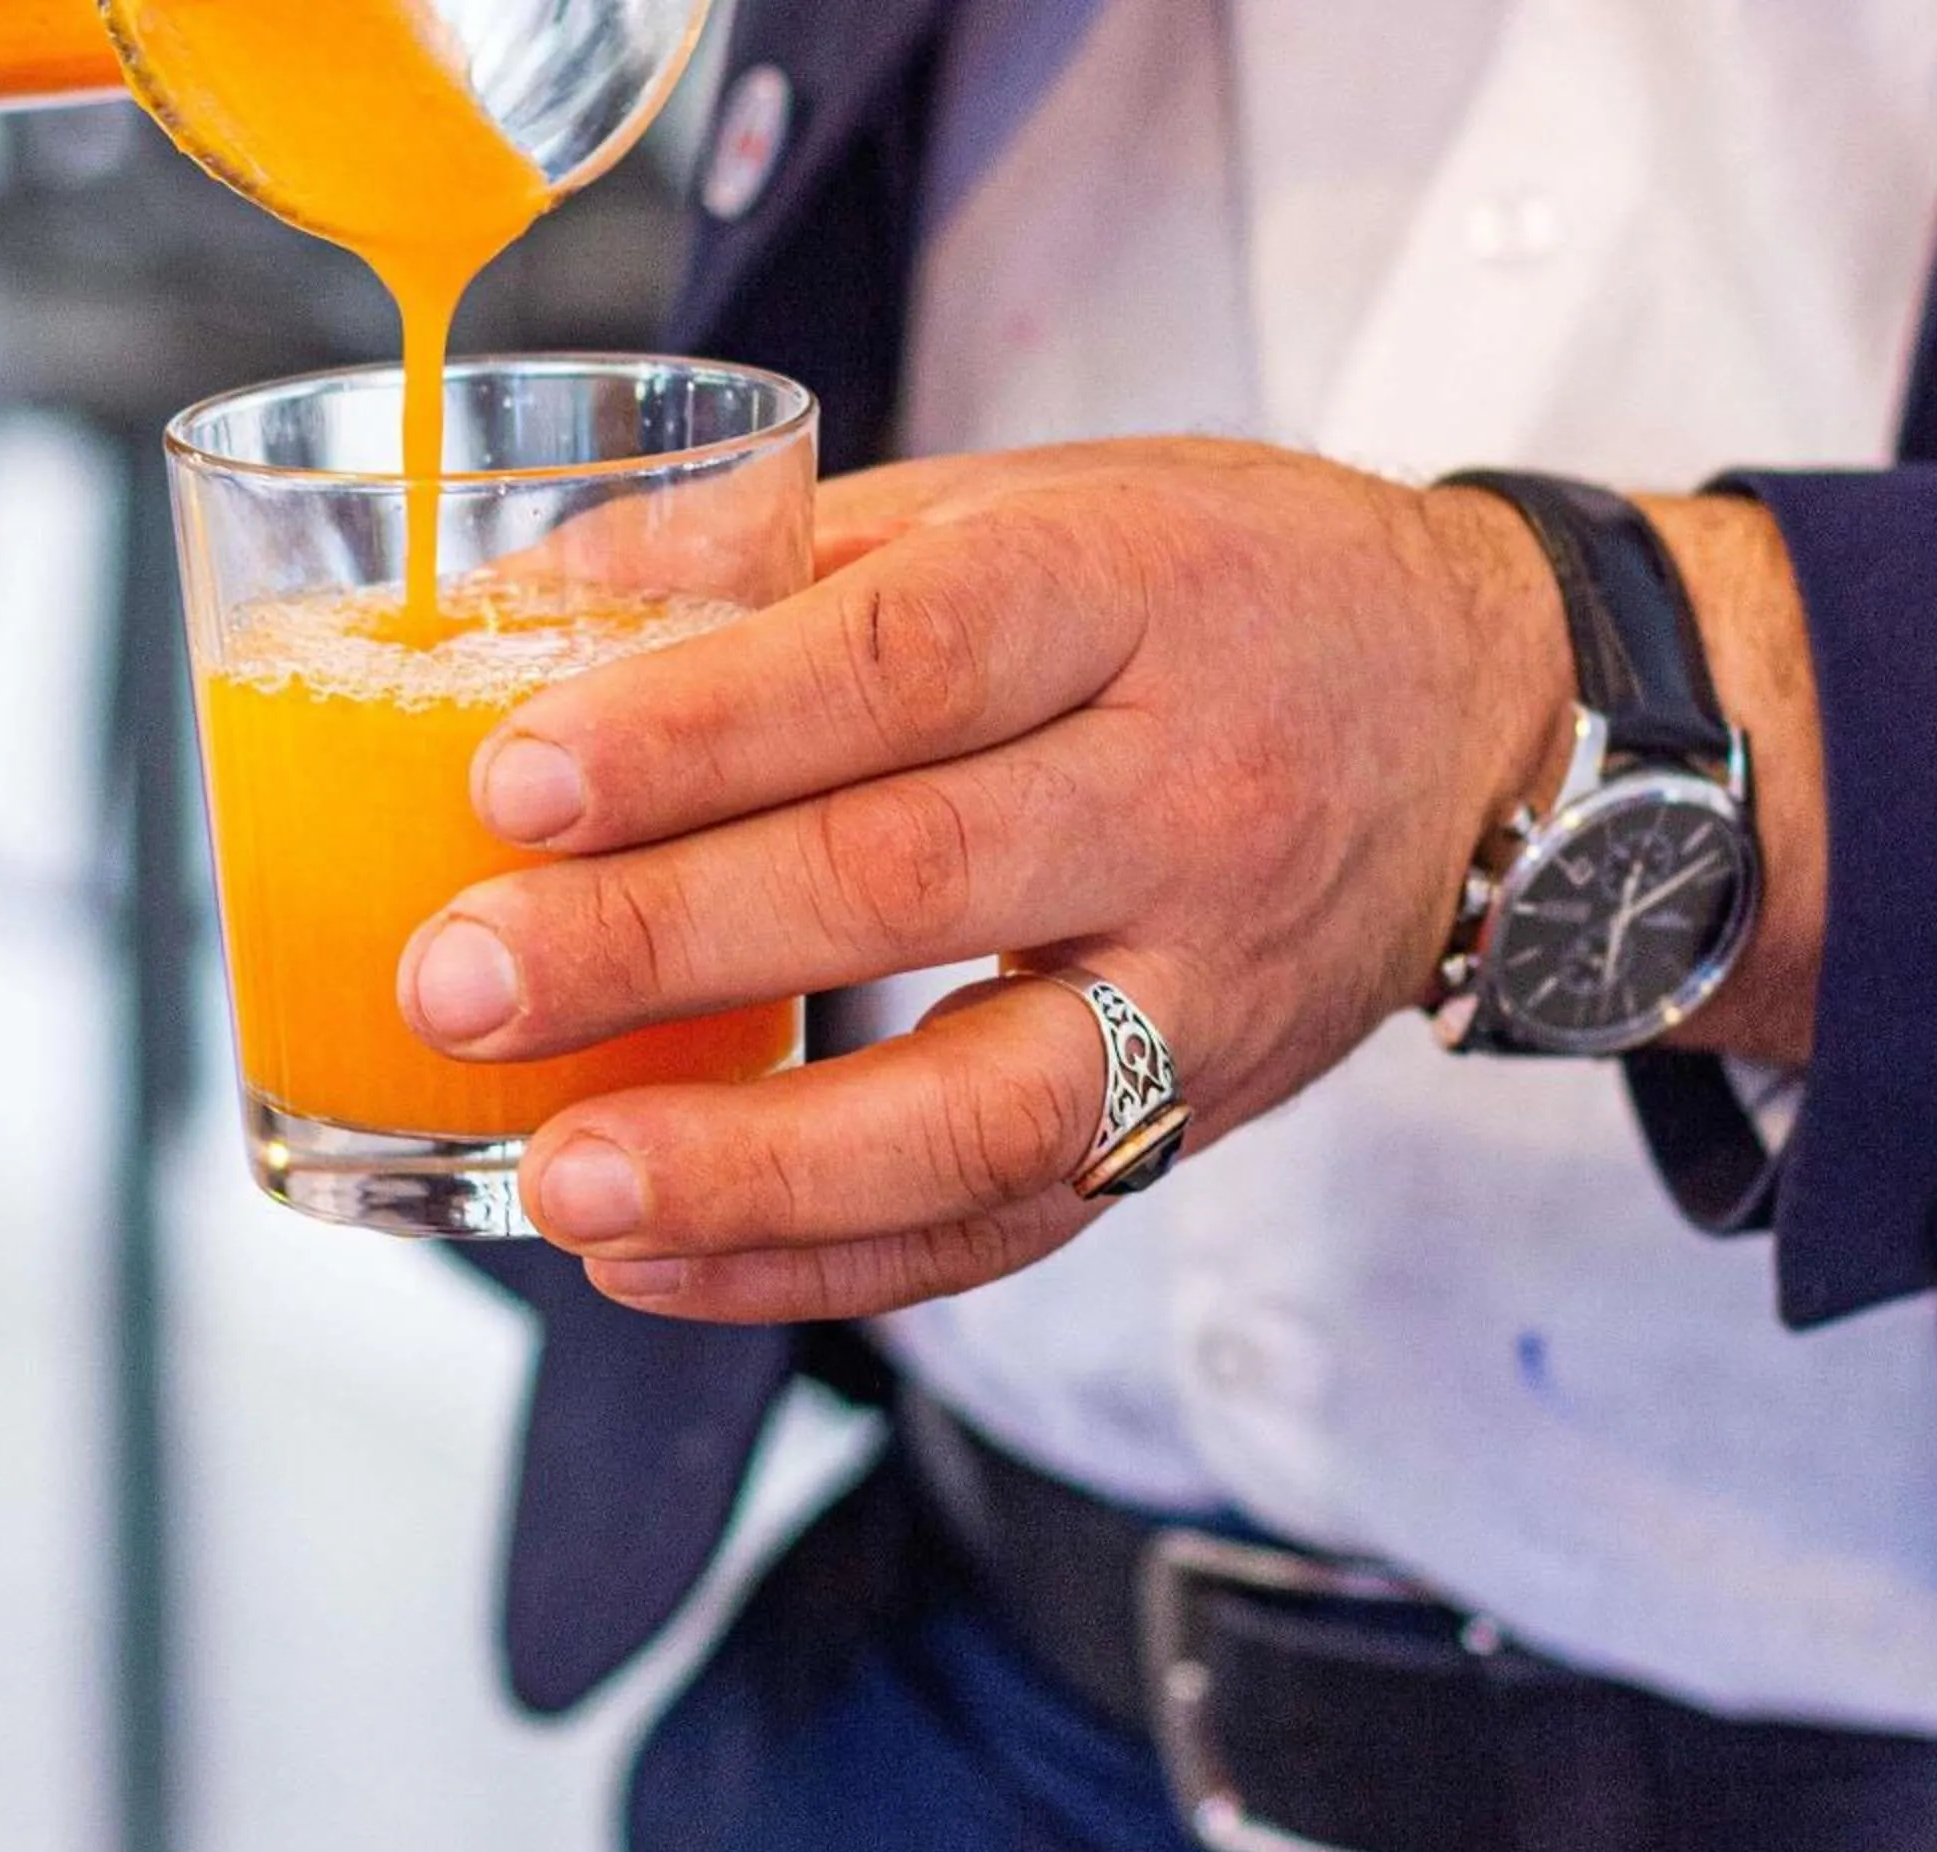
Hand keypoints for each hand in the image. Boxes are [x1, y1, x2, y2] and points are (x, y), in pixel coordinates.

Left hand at [394, 438, 1583, 1323]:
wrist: (1478, 718)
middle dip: (660, 946)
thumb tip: (513, 606)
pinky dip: (821, 1266)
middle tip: (458, 986)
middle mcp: (1188, 791)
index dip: (701, 728)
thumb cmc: (1208, 586)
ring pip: (982, 1106)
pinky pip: (1006, 1226)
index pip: (903, 659)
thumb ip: (787, 551)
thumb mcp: (1028, 501)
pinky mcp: (1195, 1119)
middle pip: (912, 878)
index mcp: (1129, 589)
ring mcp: (1207, 983)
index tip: (513, 782)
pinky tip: (654, 1264)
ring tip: (561, 1185)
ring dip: (751, 1168)